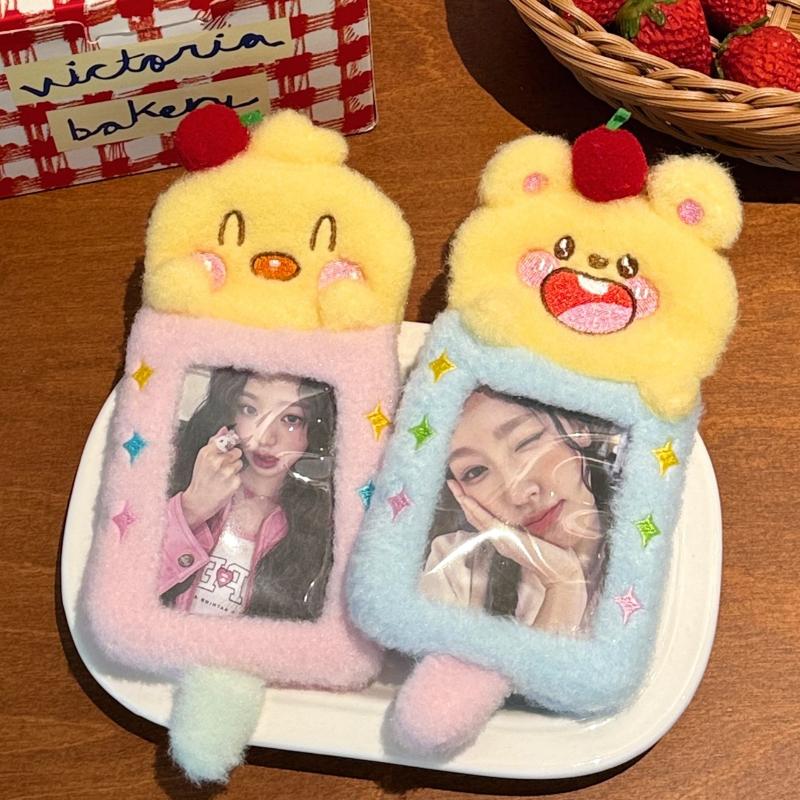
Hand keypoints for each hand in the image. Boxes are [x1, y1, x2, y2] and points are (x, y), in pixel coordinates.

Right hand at [181, 427, 243, 528]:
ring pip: (239, 463)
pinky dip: (235, 479)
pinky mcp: (234, 482)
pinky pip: (240, 475)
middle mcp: (217, 461)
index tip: (228, 448)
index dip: (229, 445)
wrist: (199, 501)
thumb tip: (224, 429)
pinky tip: (225, 483)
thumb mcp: (202, 458)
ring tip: (223, 475)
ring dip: (234, 469)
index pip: (227, 440)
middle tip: (223, 466)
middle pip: (237, 452)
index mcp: (207, 453)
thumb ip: (213, 442)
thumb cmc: (200, 479)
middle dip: (232, 458)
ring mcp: (226, 472)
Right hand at [446, 479, 584, 585]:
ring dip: (464, 501)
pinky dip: (474, 509)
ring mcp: (500, 539)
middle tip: (452, 482)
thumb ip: (531, 528)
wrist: (561, 571)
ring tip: (454, 487)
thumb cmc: (554, 556)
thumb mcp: (539, 537)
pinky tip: (467, 500)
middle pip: (474, 517)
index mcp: (505, 538)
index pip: (483, 519)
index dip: (472, 504)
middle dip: (462, 498)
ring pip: (476, 517)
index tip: (464, 489)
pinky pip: (485, 521)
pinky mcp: (505, 538)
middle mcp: (499, 539)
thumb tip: (534, 515)